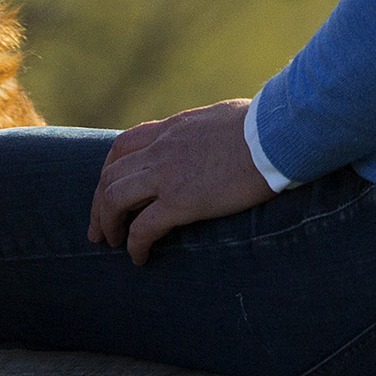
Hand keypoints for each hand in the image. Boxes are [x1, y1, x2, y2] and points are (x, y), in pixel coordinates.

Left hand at [88, 99, 274, 263]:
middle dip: (98, 204)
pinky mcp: (182, 201)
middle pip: (110, 175)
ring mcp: (168, 174)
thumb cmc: (264, 124)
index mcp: (172, 128)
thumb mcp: (223, 117)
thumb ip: (208, 130)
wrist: (277, 132)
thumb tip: (216, 138)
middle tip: (99, 228)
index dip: (109, 172)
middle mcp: (161, 149)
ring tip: (112, 243)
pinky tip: (139, 258)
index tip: (109, 191)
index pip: (123, 146)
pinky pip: (143, 227)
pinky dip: (134, 245)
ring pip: (114, 199)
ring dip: (107, 224)